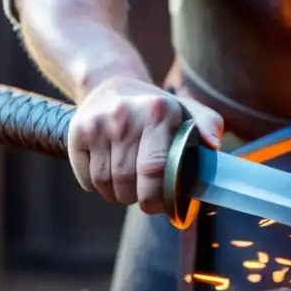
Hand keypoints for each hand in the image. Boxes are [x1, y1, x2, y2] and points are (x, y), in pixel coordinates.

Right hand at [67, 78, 222, 213]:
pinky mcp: (77, 131)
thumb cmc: (156, 109)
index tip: (160, 206)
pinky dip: (96, 187)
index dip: (157, 197)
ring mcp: (98, 123)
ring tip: (127, 187)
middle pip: (128, 181)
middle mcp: (125, 115)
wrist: (111, 84)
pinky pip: (86, 178)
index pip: (155, 170)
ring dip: (117, 196)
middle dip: (137, 199)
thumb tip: (213, 144)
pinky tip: (107, 175)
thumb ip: (207, 124)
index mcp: (158, 112)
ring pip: (105, 183)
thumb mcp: (185, 110)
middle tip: (143, 198)